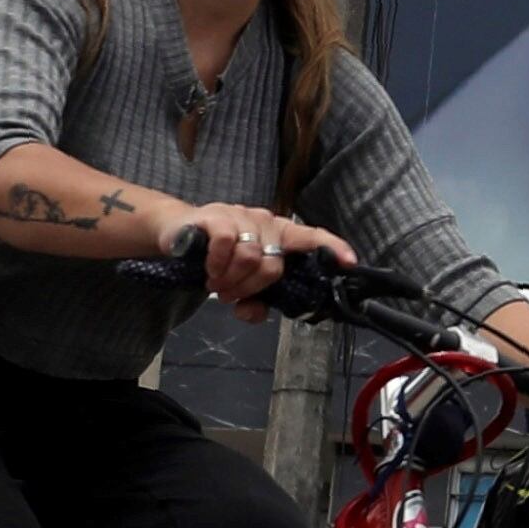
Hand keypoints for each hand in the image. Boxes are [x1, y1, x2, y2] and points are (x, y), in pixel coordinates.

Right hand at [177, 204, 356, 319]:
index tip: (349, 263)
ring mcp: (242, 215)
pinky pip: (227, 244)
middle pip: (274, 264)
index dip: (332, 248)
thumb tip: (252, 312)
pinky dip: (218, 264)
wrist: (178, 232)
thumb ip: (252, 300)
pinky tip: (209, 269)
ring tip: (217, 284)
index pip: (312, 237)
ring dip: (232, 280)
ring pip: (251, 256)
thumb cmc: (217, 257)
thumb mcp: (238, 283)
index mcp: (279, 235)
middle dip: (252, 288)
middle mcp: (266, 222)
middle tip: (229, 295)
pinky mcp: (217, 215)